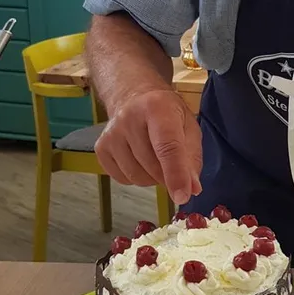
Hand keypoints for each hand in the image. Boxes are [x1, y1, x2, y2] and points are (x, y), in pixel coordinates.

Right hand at [95, 89, 202, 204]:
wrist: (135, 98)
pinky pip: (123, 179)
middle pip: (153, 167)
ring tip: (156, 159)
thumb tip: (192, 190)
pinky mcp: (101, 148)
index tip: (183, 197)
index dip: (176, 175)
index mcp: (157, 108)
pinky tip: (140, 160)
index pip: (167, 147)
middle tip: (174, 166)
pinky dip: (137, 177)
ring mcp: (111, 133)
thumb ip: (192, 159)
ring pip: (137, 177)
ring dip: (152, 178)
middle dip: (168, 176)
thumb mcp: (189, 129)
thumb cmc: (168, 115)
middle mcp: (129, 118)